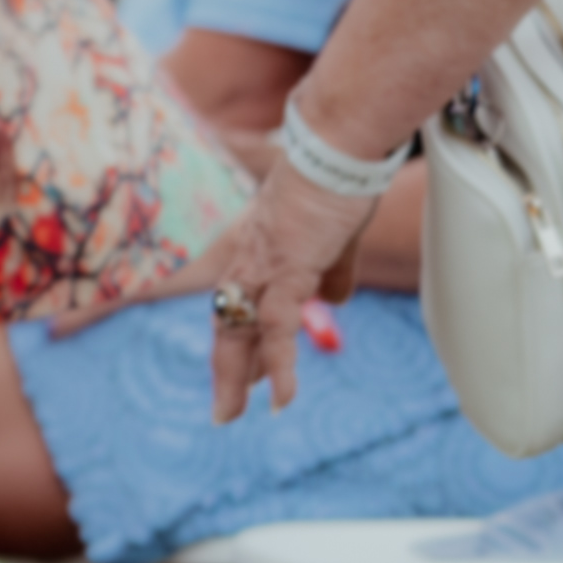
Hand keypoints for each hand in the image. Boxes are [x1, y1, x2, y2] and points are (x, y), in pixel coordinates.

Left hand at [203, 162, 382, 421]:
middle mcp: (251, 260)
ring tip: (231, 415)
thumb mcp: (337, 235)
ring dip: (237, 379)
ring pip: (240, 331)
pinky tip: (282, 399)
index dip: (240, 343)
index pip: (241, 306)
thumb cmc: (338, 180)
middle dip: (227, 372)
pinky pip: (276, 329)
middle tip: (224, 412)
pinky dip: (279, 367)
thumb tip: (333, 301)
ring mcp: (264, 265)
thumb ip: (332, 270)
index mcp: (260, 252)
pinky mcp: (287, 269)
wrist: (338, 146)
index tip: (243, 376)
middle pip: (229, 324)